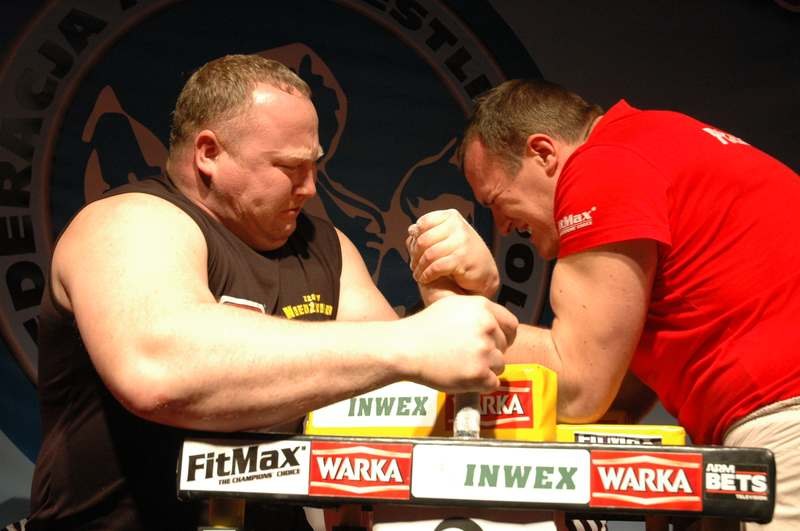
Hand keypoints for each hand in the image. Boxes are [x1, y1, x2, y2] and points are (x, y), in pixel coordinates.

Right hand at [402, 295, 517, 392]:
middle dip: (491, 353)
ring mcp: (484, 350)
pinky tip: (462, 377)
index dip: (504, 336)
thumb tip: (495, 324)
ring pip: (500, 365)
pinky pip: (492, 383)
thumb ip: (477, 312)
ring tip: (461, 365)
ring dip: (485, 369)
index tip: (496, 344)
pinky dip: (480, 384)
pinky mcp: (479, 373)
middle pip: (504, 346)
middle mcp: (487, 326)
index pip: (511, 325)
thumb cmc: (424, 328)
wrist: (405, 348)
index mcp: (482, 307)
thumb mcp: (453, 306)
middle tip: (468, 356)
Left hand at [407, 209, 498, 297]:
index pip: (424, 222)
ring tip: (418, 274)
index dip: (415, 237)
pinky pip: (436, 267)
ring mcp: (461, 242)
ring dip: (420, 268)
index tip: (413, 247)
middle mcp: (457, 226)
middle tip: (414, 265)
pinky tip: (425, 278)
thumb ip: (429, 232)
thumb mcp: (447, 238)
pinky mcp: (462, 259)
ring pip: (428, 255)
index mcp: (452, 217)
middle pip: (423, 240)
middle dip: (415, 255)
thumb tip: (412, 229)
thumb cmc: (464, 255)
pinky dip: (427, 275)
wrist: (484, 272)